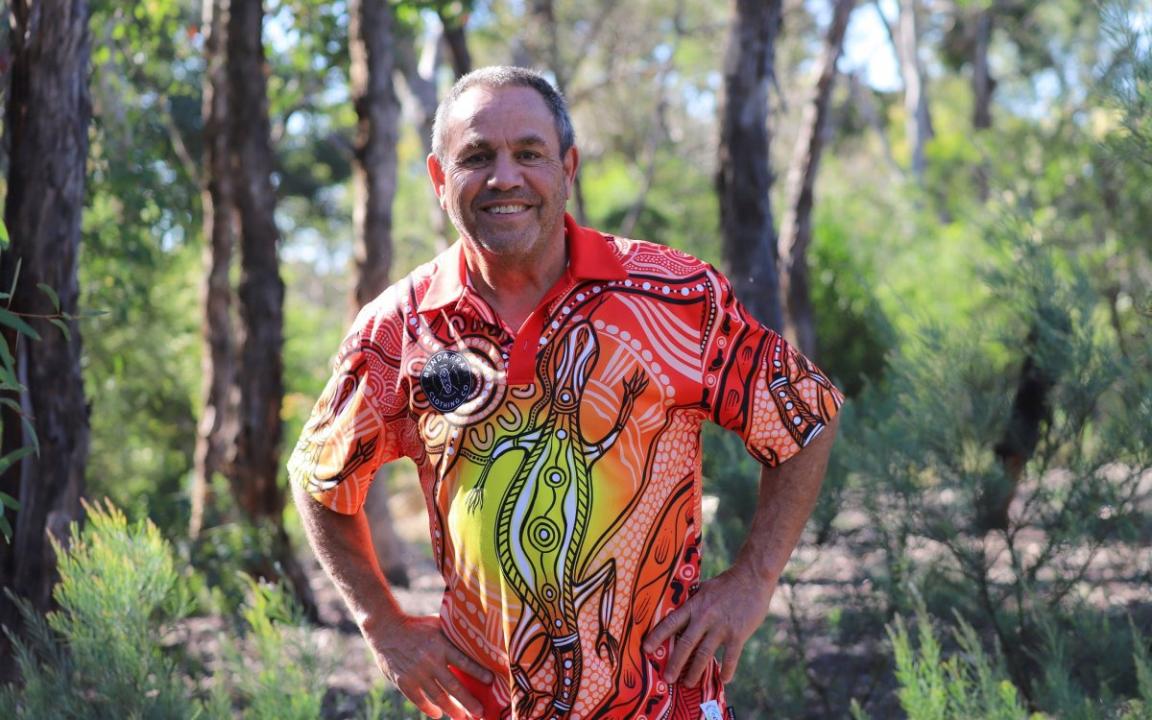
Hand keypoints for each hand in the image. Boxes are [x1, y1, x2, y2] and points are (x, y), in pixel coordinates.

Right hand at [363, 613, 493, 718]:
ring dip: (451, 709)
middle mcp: (430, 660)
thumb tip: (474, 634)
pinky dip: (428, 708)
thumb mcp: (437, 623)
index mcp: (441, 644)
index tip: (491, 681)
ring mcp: (416, 673)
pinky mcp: (403, 681)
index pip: (464, 661)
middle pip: (453, 686)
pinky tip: (437, 713)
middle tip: (480, 712)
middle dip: (468, 701)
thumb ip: (453, 632)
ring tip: (462, 718)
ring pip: (438, 696)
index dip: (478, 672)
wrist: (386, 629)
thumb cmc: (416, 625)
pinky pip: (419, 700)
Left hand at [642, 566, 775, 686]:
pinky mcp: (738, 633)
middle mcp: (704, 617)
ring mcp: (721, 626)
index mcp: (694, 605)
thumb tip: (679, 611)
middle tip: (667, 678)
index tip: (646, 648)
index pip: (671, 622)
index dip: (657, 636)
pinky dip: (727, 670)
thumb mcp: (704, 589)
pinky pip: (730, 657)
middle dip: (675, 663)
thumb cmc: (727, 583)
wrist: (752, 577)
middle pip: (685, 643)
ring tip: (688, 684)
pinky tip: (724, 680)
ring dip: (695, 671)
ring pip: (704, 654)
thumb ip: (693, 603)